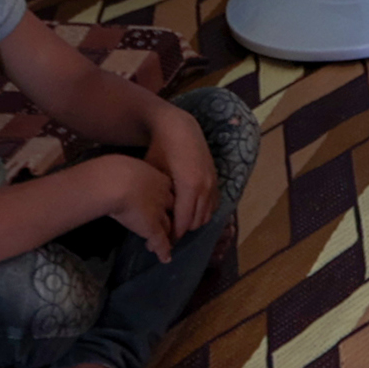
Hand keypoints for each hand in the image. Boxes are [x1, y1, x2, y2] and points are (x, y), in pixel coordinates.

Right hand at [93, 150, 179, 259]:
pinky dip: (163, 250)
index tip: (164, 203)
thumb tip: (114, 174)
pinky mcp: (152, 227)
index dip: (165, 198)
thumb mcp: (126, 168)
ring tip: (167, 242)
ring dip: (167, 234)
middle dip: (172, 216)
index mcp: (158, 178)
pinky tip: (165, 258)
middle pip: (173, 208)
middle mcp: (163, 196)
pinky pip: (161, 241)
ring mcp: (159, 212)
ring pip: (167, 225)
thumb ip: (127, 173)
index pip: (167, 190)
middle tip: (171, 224)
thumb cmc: (115, 171)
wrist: (116, 183)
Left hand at [145, 99, 222, 237]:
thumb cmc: (160, 149)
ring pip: (207, 215)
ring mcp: (213, 182)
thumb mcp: (153, 173)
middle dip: (183, 231)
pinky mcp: (216, 178)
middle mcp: (205, 187)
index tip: (163, 241)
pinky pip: (214, 204)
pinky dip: (204, 211)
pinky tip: (191, 211)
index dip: (173, 234)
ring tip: (179, 224)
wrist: (178, 127)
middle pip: (197, 222)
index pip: (184, 222)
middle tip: (168, 234)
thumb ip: (157, 197)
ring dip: (194, 222)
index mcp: (189, 187)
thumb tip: (152, 219)